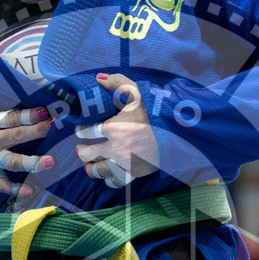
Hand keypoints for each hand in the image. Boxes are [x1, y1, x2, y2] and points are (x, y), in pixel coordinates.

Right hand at [0, 94, 53, 194]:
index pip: (11, 118)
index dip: (29, 115)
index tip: (45, 112)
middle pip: (16, 136)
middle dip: (36, 132)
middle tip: (52, 128)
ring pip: (13, 162)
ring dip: (32, 162)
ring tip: (49, 162)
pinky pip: (2, 183)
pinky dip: (15, 189)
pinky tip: (29, 191)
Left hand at [75, 73, 158, 187]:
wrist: (178, 134)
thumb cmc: (156, 112)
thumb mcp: (137, 92)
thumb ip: (117, 83)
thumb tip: (99, 78)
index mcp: (113, 127)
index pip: (85, 131)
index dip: (80, 130)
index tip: (81, 129)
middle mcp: (114, 147)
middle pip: (87, 153)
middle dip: (82, 150)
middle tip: (81, 147)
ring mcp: (123, 163)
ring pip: (97, 170)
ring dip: (90, 167)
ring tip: (89, 165)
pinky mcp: (134, 173)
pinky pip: (115, 181)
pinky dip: (108, 179)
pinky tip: (107, 175)